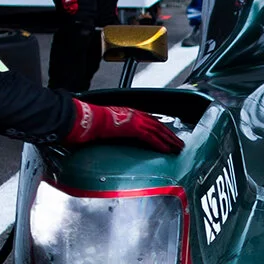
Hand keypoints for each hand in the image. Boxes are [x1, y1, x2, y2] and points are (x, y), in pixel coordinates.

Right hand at [65, 96, 182, 154]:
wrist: (85, 119)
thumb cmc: (91, 123)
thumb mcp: (105, 126)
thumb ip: (113, 132)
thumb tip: (111, 139)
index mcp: (128, 113)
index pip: (150, 120)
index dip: (161, 129)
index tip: (168, 136)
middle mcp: (134, 114)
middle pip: (158, 125)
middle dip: (170, 135)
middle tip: (179, 144)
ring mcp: (134, 120)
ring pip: (158, 130)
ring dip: (169, 140)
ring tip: (178, 148)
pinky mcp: (133, 128)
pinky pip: (151, 137)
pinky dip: (160, 144)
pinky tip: (167, 150)